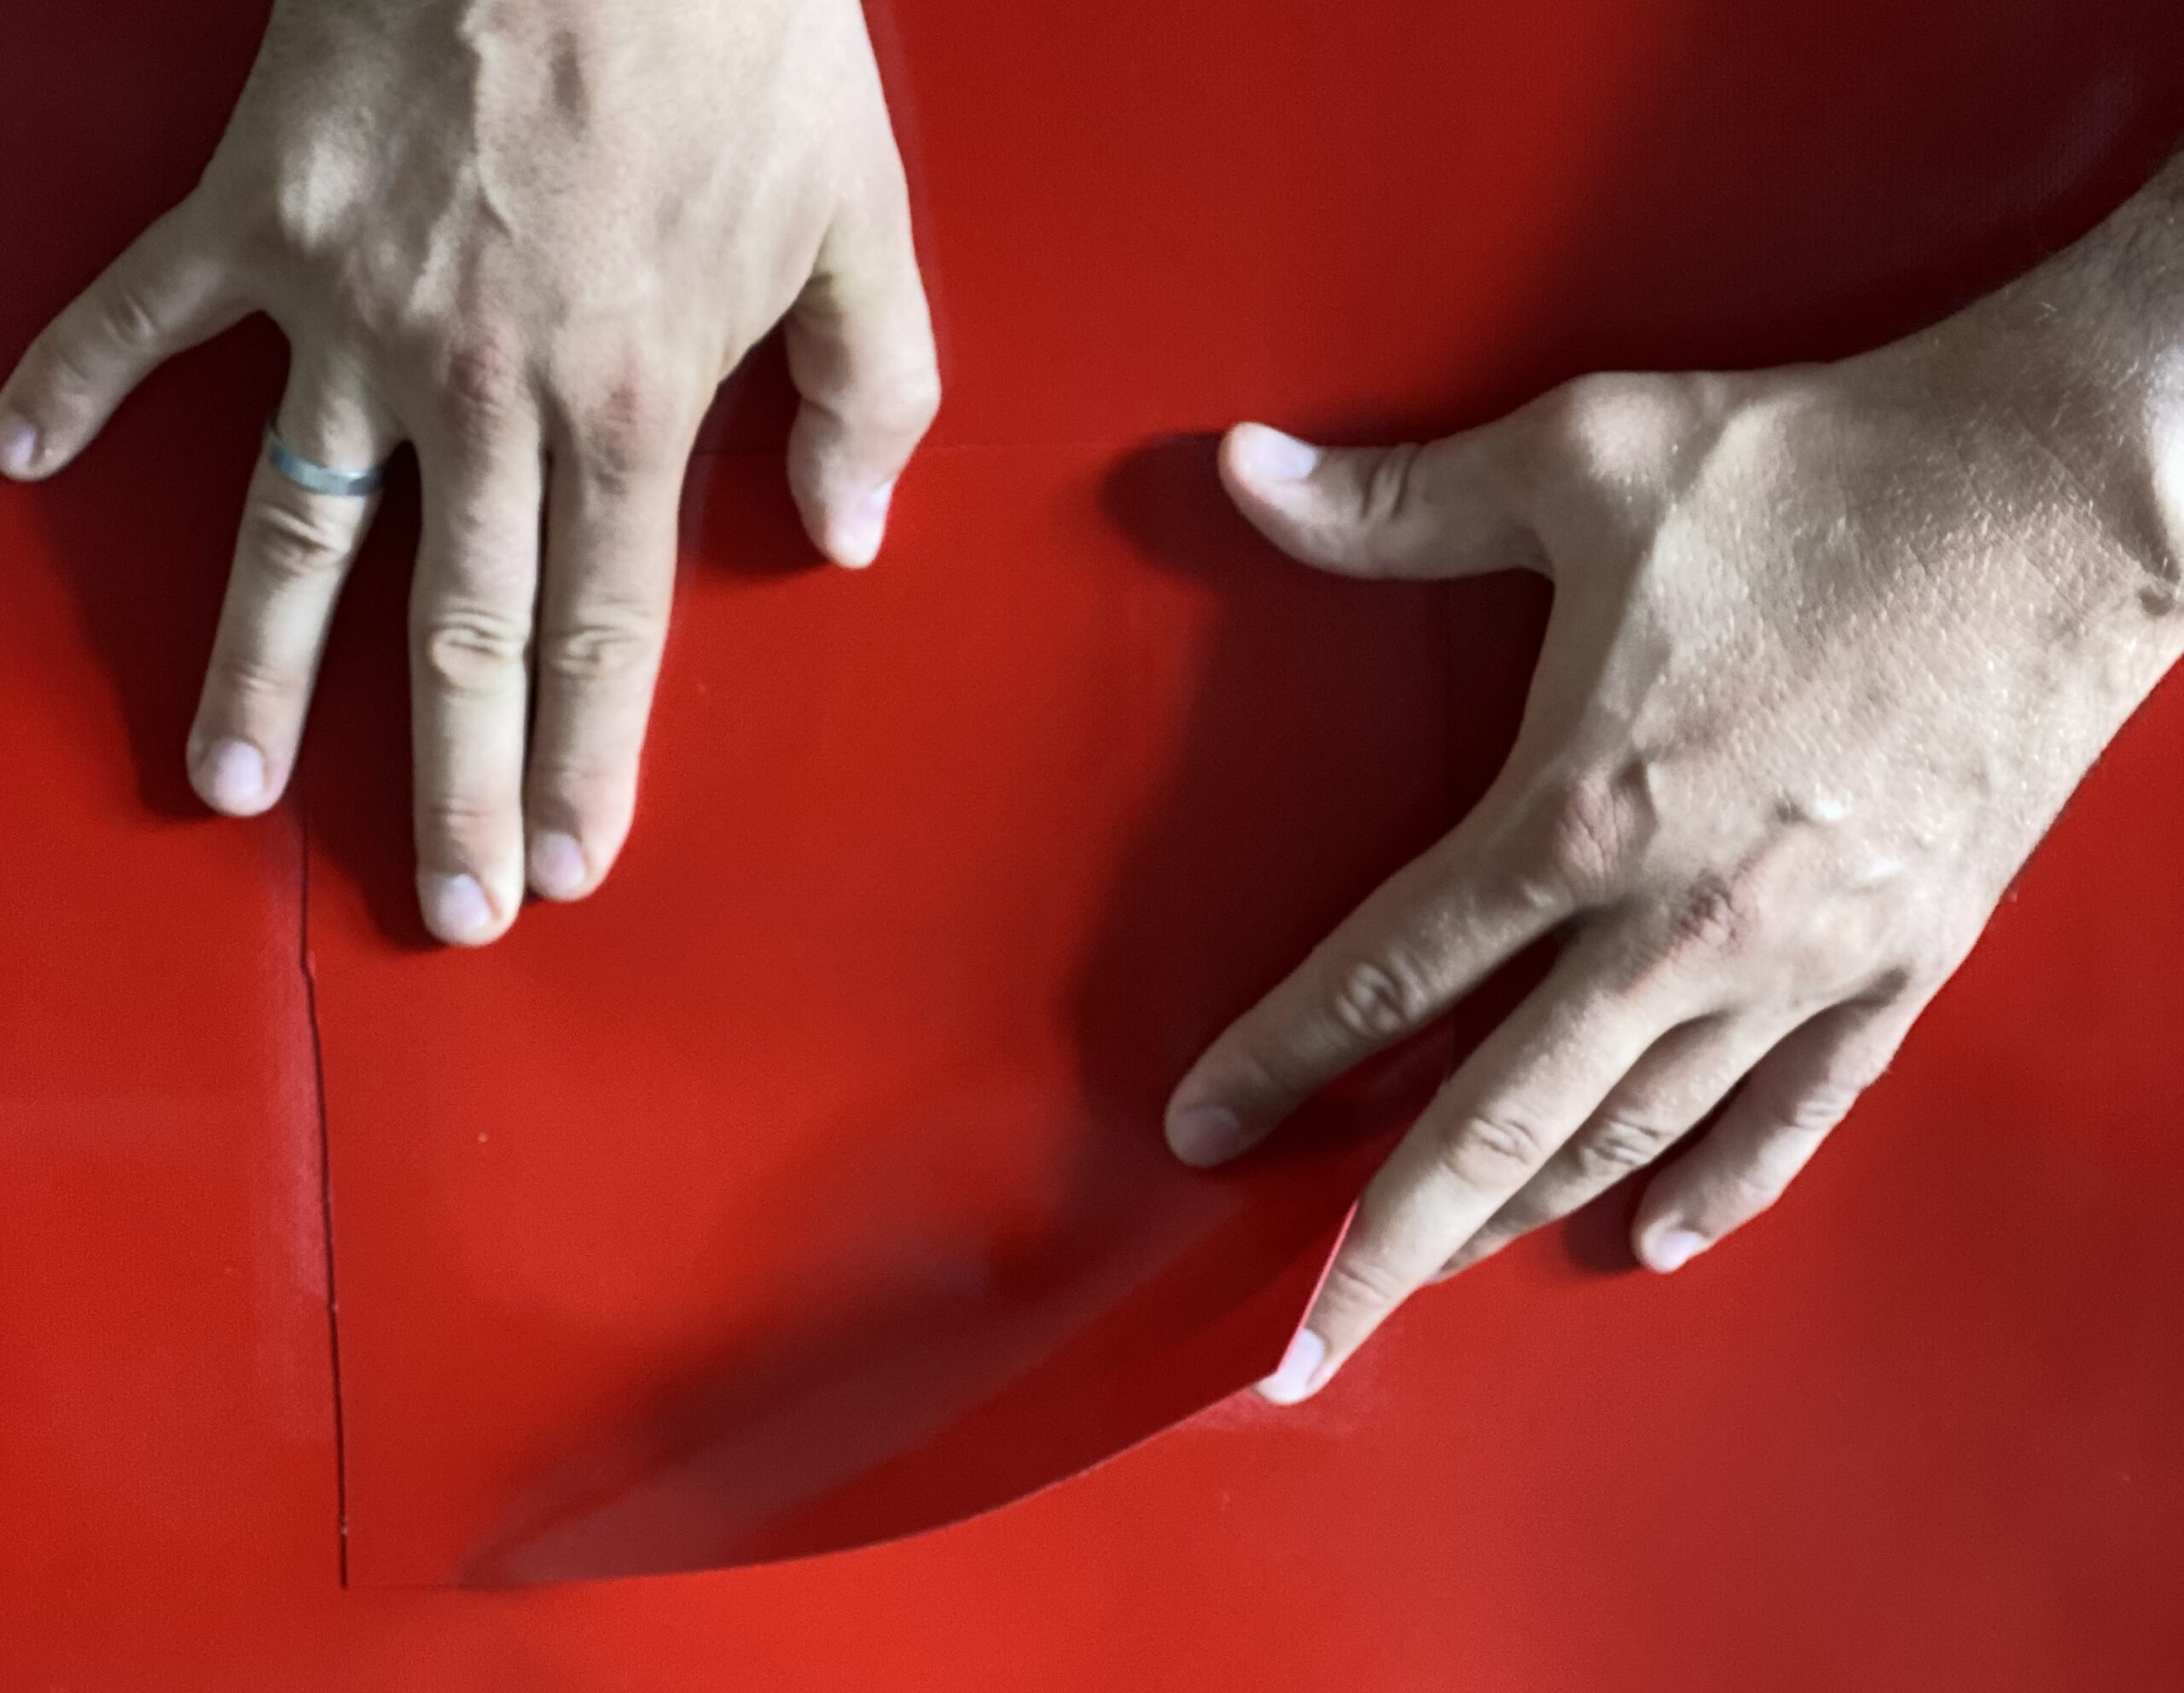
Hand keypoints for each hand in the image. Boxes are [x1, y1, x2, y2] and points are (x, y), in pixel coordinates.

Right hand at [0, 0, 938, 943]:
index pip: (607, 633)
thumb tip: (846, 537)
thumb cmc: (737, 33)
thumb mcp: (858, 219)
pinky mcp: (261, 205)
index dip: (590, 760)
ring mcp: (356, 308)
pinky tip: (17, 456)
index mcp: (633, 403)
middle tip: (449, 904)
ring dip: (264, 666)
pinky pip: (147, 309)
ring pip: (299, 530)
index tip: (571, 865)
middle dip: (457, 782)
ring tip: (231, 784)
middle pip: (463, 630)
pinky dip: (77, 375)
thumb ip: (868, 395)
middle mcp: (485, 390)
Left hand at [1165, 177, 2183, 1401]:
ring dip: (1519, 1213)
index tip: (1207, 1126)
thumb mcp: (1586, 455)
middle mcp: (1680, 919)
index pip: (1392, 969)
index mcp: (1583, 807)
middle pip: (1495, 1114)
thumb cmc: (1825, 469)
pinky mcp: (1903, 959)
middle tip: (1307, 1331)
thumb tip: (1240, 471)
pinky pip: (1795, 1113)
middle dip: (1385, 1234)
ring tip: (1434, 1270)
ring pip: (1629, 1130)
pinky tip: (1648, 1238)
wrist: (2068, 487)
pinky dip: (1717, 1184)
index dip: (1283, 1056)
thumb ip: (1398, 501)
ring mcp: (1798, 958)